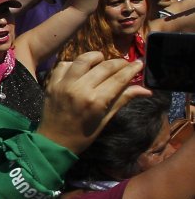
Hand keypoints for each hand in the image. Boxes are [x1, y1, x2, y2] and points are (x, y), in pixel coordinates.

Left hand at [36, 52, 150, 153]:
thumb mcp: (105, 119)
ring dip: (96, 57)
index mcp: (96, 101)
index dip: (132, 69)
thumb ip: (123, 100)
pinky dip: (75, 63)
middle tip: (125, 63)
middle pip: (104, 67)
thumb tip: (146, 90)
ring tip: (103, 60)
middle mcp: (80, 89)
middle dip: (119, 63)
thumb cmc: (83, 135)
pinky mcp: (52, 83)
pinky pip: (64, 65)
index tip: (139, 63)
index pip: (119, 78)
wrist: (53, 142)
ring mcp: (64, 84)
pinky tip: (82, 68)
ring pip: (83, 60)